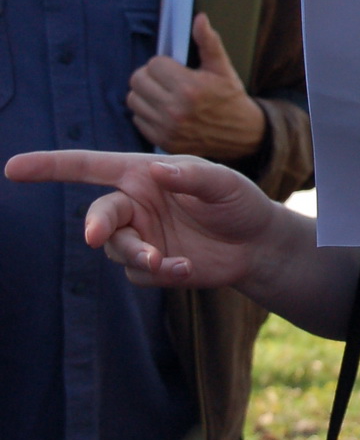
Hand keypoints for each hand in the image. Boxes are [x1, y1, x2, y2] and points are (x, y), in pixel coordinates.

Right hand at [4, 150, 278, 287]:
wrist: (255, 243)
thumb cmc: (237, 202)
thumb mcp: (222, 183)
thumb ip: (192, 177)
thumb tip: (158, 171)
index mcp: (142, 174)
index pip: (88, 167)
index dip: (49, 166)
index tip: (13, 168)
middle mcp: (134, 205)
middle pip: (98, 217)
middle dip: (96, 227)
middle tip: (97, 237)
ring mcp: (140, 237)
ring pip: (117, 251)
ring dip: (139, 255)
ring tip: (169, 259)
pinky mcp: (150, 266)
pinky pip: (139, 272)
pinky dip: (160, 271)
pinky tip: (187, 268)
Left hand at [128, 13, 266, 159]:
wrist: (241, 134)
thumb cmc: (230, 97)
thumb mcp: (222, 68)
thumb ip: (208, 42)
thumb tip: (199, 18)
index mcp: (189, 88)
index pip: (154, 64)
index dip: (163, 63)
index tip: (174, 67)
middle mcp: (174, 110)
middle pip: (138, 81)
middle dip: (149, 75)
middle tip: (164, 78)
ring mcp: (167, 128)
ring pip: (133, 100)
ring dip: (145, 93)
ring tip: (162, 92)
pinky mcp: (162, 141)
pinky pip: (137, 119)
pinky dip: (146, 113)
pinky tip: (162, 109)